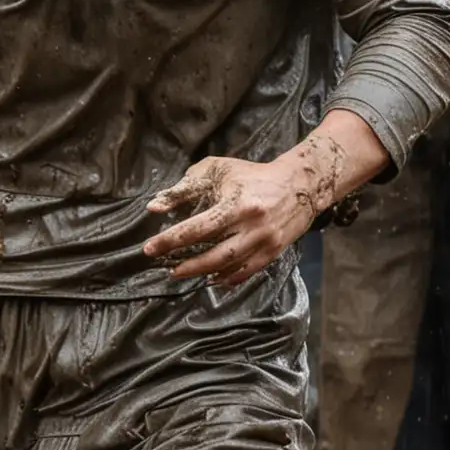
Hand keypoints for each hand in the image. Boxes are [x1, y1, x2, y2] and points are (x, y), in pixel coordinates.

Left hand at [145, 150, 330, 286]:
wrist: (299, 184)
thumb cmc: (251, 175)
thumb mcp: (217, 172)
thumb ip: (185, 189)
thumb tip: (154, 207)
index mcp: (236, 204)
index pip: (197, 228)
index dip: (171, 240)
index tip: (150, 249)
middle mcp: (252, 226)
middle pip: (214, 255)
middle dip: (186, 264)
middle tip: (166, 268)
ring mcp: (265, 242)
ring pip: (229, 266)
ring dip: (202, 273)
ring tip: (182, 272)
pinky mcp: (273, 252)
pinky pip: (246, 272)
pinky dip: (227, 278)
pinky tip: (211, 278)